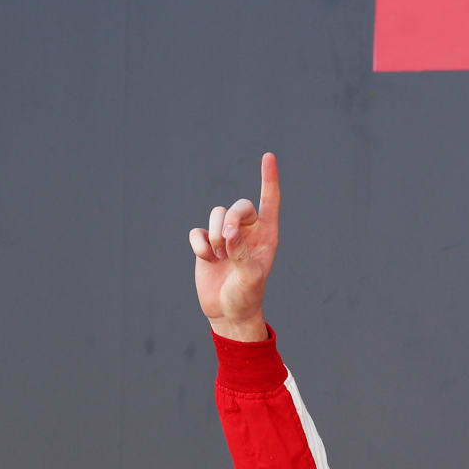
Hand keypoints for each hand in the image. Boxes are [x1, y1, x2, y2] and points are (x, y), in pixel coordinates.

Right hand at [188, 152, 280, 341]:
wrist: (227, 312)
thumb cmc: (246, 296)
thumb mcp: (250, 279)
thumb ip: (242, 254)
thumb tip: (230, 233)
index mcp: (267, 236)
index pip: (270, 201)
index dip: (269, 179)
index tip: (268, 156)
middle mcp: (248, 232)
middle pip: (239, 205)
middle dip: (231, 220)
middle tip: (227, 243)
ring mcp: (226, 236)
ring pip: (217, 214)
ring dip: (215, 236)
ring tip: (220, 257)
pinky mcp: (206, 243)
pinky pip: (197, 230)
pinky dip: (199, 244)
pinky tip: (206, 259)